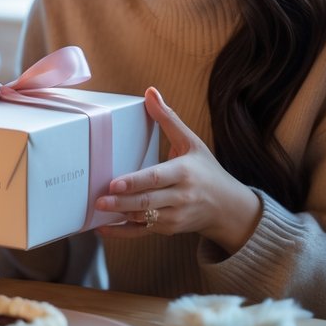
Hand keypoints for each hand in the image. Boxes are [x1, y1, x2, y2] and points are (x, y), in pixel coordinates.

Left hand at [93, 87, 261, 254]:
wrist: (228, 208)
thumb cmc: (207, 171)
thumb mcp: (191, 143)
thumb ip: (168, 119)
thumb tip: (150, 92)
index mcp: (184, 173)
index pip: (157, 178)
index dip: (135, 182)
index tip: (115, 182)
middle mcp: (181, 197)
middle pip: (148, 201)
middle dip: (122, 202)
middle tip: (99, 200)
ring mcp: (175, 217)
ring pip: (144, 219)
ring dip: (120, 216)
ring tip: (97, 210)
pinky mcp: (169, 229)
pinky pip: (142, 232)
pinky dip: (122, 232)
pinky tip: (103, 228)